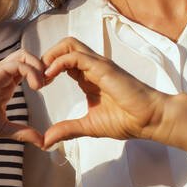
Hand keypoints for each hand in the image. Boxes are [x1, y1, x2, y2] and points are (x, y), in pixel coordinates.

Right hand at [0, 48, 46, 145]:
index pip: (28, 66)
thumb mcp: (5, 128)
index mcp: (7, 82)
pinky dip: (32, 72)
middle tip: (49, 82)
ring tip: (43, 85)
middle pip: (28, 56)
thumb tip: (42, 142)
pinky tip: (37, 87)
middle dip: (43, 66)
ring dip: (39, 66)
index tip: (47, 87)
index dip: (41, 73)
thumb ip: (24, 132)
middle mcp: (4, 73)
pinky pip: (18, 64)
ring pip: (24, 55)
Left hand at [38, 36, 168, 149]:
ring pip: (68, 45)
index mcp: (88, 78)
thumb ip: (67, 130)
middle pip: (64, 47)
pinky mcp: (102, 67)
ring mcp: (98, 65)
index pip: (63, 61)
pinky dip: (58, 63)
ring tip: (42, 77)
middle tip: (36, 78)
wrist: (150, 119)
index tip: (37, 86)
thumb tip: (46, 141)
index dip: (47, 69)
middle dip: (46, 57)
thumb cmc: (127, 120)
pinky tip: (50, 77)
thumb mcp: (88, 126)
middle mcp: (92, 67)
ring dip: (50, 57)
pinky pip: (75, 56)